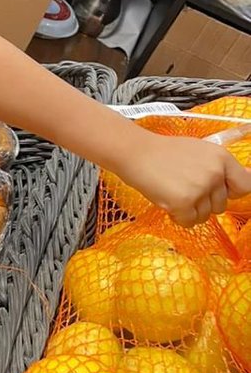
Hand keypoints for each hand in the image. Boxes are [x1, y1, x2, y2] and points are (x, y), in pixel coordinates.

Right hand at [115, 132, 250, 225]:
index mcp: (221, 157)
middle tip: (182, 186)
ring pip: (205, 216)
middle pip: (221, 205)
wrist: (134, 152)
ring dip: (189, 210)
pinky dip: (177, 216)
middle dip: (203, 202)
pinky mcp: (183, 202)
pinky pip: (189, 222)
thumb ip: (220, 167)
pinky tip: (166, 200)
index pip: (245, 186)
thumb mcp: (199, 150)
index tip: (218, 192)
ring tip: (172, 191)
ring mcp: (200, 188)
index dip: (232, 192)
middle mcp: (214, 173)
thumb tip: (248, 178)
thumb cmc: (163, 152)